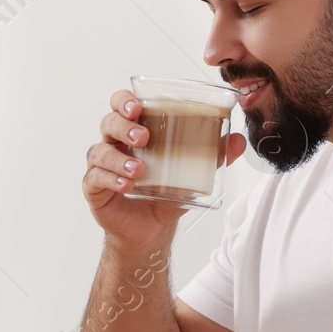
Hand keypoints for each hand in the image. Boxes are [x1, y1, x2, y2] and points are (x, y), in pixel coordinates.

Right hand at [84, 89, 247, 250]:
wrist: (151, 230)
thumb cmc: (165, 194)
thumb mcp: (191, 173)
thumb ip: (213, 156)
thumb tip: (238, 141)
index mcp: (133, 132)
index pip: (122, 106)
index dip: (125, 101)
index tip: (138, 106)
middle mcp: (114, 144)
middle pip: (108, 122)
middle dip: (124, 126)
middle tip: (143, 137)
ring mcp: (101, 165)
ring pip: (100, 150)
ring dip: (119, 158)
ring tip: (140, 170)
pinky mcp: (94, 187)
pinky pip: (96, 177)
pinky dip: (111, 179)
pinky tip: (127, 185)